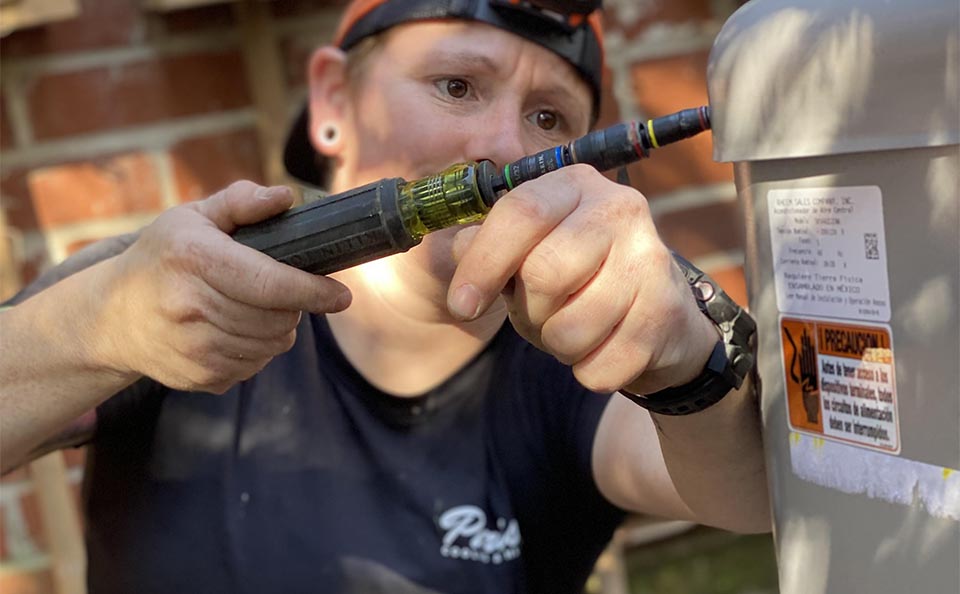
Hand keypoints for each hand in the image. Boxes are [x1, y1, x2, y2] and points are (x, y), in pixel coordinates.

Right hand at [95, 181, 351, 392]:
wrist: (112, 318)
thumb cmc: (162, 259)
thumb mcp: (192, 218)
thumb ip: (241, 203)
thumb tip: (286, 198)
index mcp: (194, 259)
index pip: (270, 284)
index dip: (313, 291)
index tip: (342, 295)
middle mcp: (191, 307)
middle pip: (278, 317)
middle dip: (294, 305)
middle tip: (280, 290)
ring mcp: (195, 348)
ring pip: (273, 344)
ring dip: (279, 327)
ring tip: (257, 308)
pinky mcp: (200, 377)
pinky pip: (256, 366)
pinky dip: (259, 349)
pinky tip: (237, 330)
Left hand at [447, 165, 716, 393]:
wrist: (657, 317)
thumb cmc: (574, 278)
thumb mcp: (521, 253)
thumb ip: (481, 246)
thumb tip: (460, 248)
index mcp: (575, 184)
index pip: (521, 212)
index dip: (483, 264)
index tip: (462, 306)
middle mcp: (621, 209)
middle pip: (544, 273)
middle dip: (528, 310)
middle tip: (538, 312)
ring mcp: (650, 260)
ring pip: (571, 330)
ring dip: (558, 344)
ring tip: (574, 326)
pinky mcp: (667, 314)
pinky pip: (599, 368)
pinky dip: (588, 371)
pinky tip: (604, 346)